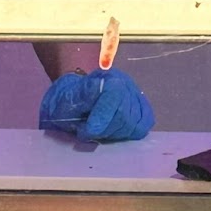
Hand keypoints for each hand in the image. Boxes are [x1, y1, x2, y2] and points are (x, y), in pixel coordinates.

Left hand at [39, 68, 153, 143]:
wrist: (75, 101)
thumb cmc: (70, 103)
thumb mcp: (66, 100)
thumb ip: (80, 99)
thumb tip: (97, 93)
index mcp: (106, 77)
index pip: (113, 97)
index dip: (102, 119)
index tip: (88, 131)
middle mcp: (125, 83)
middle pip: (124, 115)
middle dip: (105, 130)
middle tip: (89, 132)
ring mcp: (136, 96)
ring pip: (133, 124)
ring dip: (115, 134)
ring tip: (100, 130)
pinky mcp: (143, 109)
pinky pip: (143, 125)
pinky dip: (130, 132)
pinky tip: (116, 131)